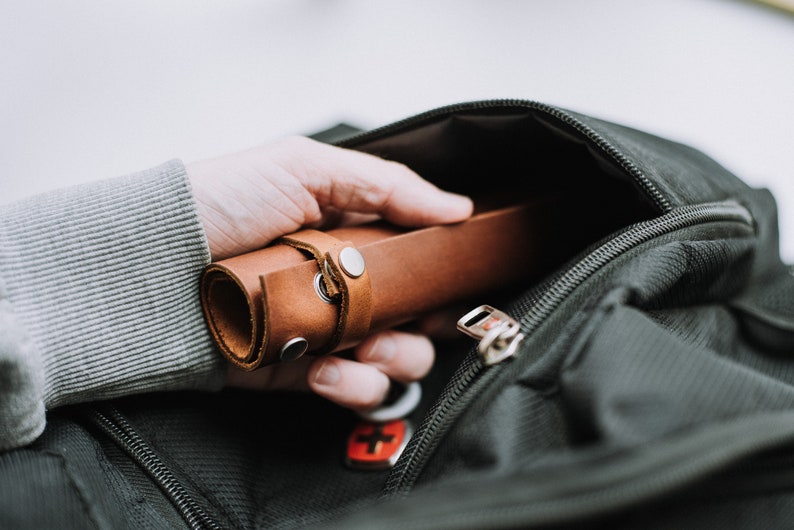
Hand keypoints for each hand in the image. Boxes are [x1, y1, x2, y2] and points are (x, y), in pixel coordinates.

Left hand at [187, 136, 472, 411]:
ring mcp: (328, 332)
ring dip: (397, 358)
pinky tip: (325, 370)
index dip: (448, 273)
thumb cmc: (224, 201)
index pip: (423, 260)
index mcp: (355, 237)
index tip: (463, 280)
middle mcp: (349, 286)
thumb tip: (460, 208)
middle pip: (423, 316)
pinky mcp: (301, 372)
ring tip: (368, 347)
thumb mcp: (304, 168)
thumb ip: (387, 185)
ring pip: (397, 360)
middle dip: (431, 324)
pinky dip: (351, 387)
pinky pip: (351, 391)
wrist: (152, 264)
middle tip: (416, 318)